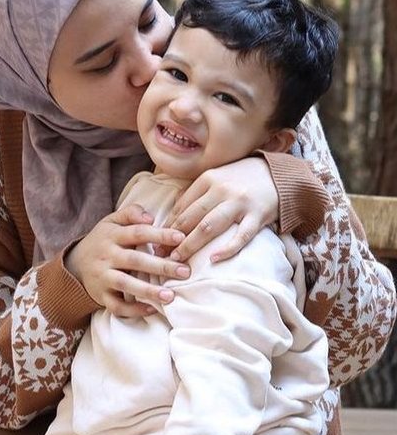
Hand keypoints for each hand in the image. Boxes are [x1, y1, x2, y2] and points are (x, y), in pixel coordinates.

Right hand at [65, 204, 190, 316]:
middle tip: (184, 271)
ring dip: (148, 291)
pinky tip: (152, 309)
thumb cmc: (103, 240)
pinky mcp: (100, 296)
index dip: (159, 235)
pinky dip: (133, 309)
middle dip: (160, 266)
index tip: (180, 238)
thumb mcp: (111, 221)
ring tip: (170, 296)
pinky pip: (116, 306)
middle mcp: (107, 256)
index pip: (137, 233)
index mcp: (112, 236)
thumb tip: (151, 218)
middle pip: (135, 260)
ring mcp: (102, 277)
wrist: (74, 264)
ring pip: (125, 284)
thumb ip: (131, 213)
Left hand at [160, 157, 278, 262]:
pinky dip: (227, 249)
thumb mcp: (217, 177)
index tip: (155, 240)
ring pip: (209, 227)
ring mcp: (240, 204)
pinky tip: (213, 260)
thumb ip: (197, 192)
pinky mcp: (258, 216)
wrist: (279, 174)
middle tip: (160, 255)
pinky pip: (241, 236)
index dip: (167, 225)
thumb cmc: (243, 178)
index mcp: (208, 179)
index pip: (182, 206)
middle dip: (173, 238)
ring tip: (177, 259)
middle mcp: (222, 190)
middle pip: (191, 218)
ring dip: (190, 245)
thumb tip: (173, 211)